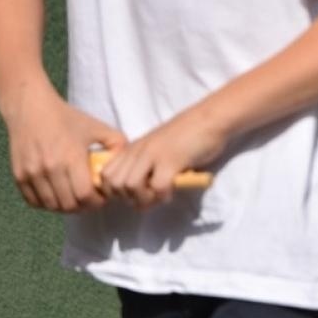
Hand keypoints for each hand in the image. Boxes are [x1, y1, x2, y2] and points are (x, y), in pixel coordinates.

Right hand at [1, 83, 125, 212]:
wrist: (30, 108)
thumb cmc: (67, 118)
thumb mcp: (97, 127)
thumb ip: (117, 144)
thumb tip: (126, 164)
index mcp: (71, 157)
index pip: (84, 195)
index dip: (96, 202)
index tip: (102, 198)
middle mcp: (49, 168)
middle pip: (68, 204)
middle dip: (83, 207)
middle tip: (90, 200)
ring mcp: (31, 173)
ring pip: (51, 206)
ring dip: (65, 207)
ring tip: (75, 199)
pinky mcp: (19, 176)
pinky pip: (34, 201)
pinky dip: (47, 204)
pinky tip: (57, 196)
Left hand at [98, 107, 224, 210]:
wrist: (211, 118)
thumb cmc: (188, 134)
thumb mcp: (158, 148)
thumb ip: (146, 165)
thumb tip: (139, 192)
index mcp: (133, 148)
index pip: (106, 175)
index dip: (114, 191)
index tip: (131, 195)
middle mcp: (139, 150)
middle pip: (114, 184)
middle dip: (127, 198)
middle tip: (145, 199)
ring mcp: (154, 155)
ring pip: (131, 186)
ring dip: (144, 199)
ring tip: (157, 197)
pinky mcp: (172, 160)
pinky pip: (157, 187)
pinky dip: (163, 196)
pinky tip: (171, 192)